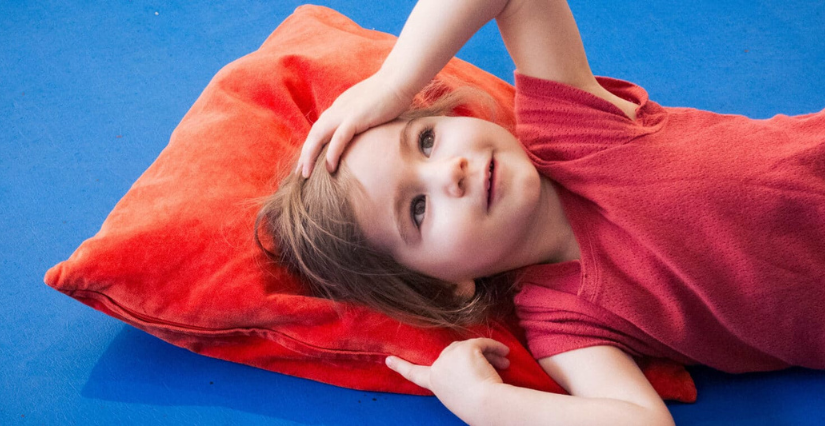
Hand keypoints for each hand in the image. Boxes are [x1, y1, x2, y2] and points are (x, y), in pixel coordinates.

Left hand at [297, 71, 413, 177]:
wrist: (398, 79)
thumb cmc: (389, 94)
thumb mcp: (368, 108)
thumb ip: (360, 118)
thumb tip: (360, 131)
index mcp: (339, 108)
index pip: (319, 130)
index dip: (311, 147)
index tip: (306, 163)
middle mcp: (337, 110)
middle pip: (314, 134)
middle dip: (304, 155)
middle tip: (300, 174)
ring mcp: (345, 113)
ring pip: (319, 136)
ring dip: (310, 156)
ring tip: (306, 174)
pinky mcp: (356, 116)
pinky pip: (339, 137)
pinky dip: (332, 152)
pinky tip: (329, 167)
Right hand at [386, 338, 509, 421]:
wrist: (483, 404)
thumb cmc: (476, 407)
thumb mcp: (458, 395)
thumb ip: (456, 380)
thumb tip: (473, 368)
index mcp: (434, 383)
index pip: (414, 373)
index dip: (401, 366)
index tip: (388, 359)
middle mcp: (438, 367)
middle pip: (455, 354)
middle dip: (474, 359)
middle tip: (496, 367)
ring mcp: (450, 355)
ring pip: (471, 348)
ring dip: (488, 355)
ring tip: (504, 364)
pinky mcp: (465, 348)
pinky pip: (482, 343)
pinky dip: (495, 347)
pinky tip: (505, 355)